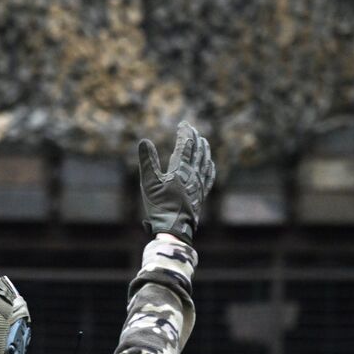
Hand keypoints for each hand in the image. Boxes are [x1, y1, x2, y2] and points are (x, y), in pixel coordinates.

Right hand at [136, 121, 216, 242]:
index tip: (183, 124)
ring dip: (204, 150)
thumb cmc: (160, 207)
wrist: (175, 230)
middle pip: (197, 152)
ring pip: (204, 163)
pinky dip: (209, 168)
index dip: (185, 133)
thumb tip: (144, 141)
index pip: (185, 146)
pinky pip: (208, 178)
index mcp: (180, 170)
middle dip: (195, 138)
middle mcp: (193, 175)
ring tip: (204, 141)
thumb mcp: (149, 184)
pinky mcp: (200, 196)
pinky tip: (210, 165)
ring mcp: (199, 186)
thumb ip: (147, 161)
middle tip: (192, 129)